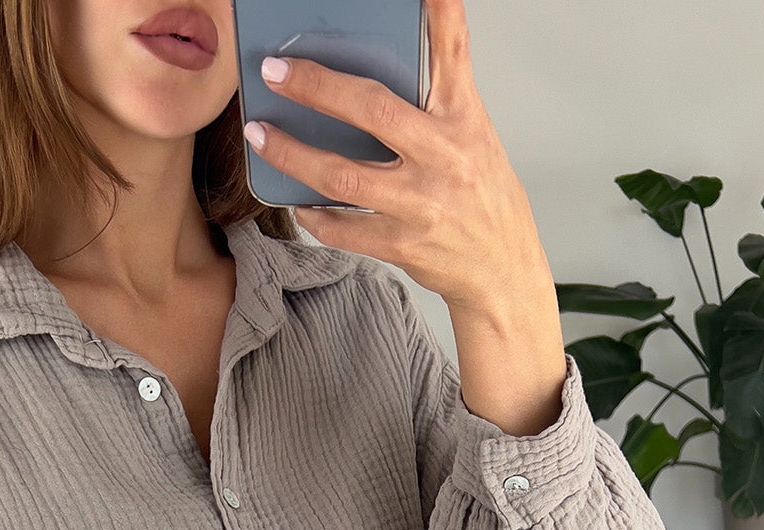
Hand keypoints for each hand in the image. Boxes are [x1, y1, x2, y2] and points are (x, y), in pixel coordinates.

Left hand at [243, 0, 556, 324]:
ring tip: (261, 135)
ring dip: (292, 154)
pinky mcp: (403, 245)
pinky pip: (345, 229)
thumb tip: (381, 72)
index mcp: (463, 121)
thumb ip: (435, 101)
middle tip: (276, 72)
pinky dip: (317, 217)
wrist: (502, 269)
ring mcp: (421, 205)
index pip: (452, 55)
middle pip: (372, 111)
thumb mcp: (473, 138)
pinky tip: (301, 203)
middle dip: (317, 88)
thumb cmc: (483, 199)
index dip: (439, 13)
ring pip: (343, 176)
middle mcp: (444, 158)